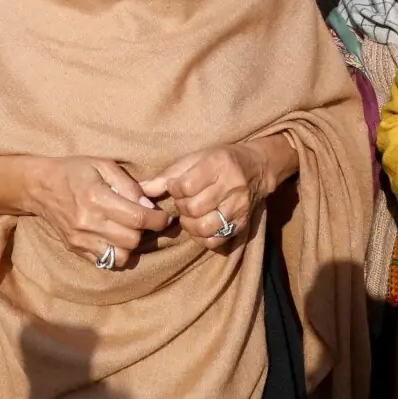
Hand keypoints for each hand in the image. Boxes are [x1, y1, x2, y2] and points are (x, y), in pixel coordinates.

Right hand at [28, 157, 170, 268]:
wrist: (41, 186)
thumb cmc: (75, 171)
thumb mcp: (103, 165)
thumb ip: (129, 185)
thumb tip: (148, 205)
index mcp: (96, 198)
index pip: (137, 218)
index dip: (157, 219)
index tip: (164, 217)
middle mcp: (88, 222)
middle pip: (132, 239)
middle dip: (145, 231)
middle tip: (144, 220)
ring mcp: (80, 239)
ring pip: (121, 255)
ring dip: (131, 244)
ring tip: (128, 230)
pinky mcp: (76, 248)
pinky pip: (105, 261)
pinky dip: (116, 252)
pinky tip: (115, 237)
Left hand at [140, 137, 294, 251]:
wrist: (257, 167)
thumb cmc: (220, 160)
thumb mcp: (195, 159)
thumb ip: (168, 175)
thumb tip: (141, 189)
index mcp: (217, 164)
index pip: (185, 186)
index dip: (175, 190)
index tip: (176, 187)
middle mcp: (231, 185)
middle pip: (193, 208)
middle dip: (181, 208)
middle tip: (183, 202)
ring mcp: (239, 206)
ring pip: (204, 227)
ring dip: (190, 225)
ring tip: (190, 216)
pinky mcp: (242, 222)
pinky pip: (217, 240)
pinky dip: (203, 238)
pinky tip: (200, 228)